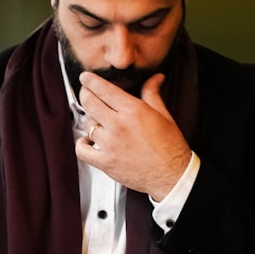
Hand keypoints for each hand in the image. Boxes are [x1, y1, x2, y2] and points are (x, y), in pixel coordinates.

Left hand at [75, 72, 191, 200]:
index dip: (90, 80)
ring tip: (96, 121)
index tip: (86, 78)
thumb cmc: (170, 148)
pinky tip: (88, 141)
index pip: (103, 89)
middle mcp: (119, 125)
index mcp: (133, 111)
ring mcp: (110, 144)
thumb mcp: (163, 115)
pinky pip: (82, 150)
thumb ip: (152, 94)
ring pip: (87, 124)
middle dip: (84, 94)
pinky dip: (82, 144)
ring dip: (90, 120)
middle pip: (89, 102)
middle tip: (85, 93)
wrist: (172, 175)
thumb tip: (155, 78)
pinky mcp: (105, 162)